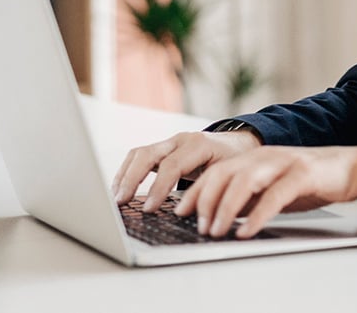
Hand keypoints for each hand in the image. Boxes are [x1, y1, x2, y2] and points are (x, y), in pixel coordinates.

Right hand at [111, 130, 260, 210]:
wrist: (239, 144)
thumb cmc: (236, 161)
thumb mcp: (230, 175)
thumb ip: (211, 191)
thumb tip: (194, 217)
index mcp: (199, 145)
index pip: (172, 165)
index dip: (157, 188)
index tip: (148, 209)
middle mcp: (181, 140)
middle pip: (147, 154)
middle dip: (131, 179)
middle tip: (121, 202)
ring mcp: (170, 142)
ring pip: (139, 153)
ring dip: (124, 175)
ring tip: (116, 198)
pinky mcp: (163, 149)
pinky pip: (139, 157)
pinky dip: (127, 172)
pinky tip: (121, 190)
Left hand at [174, 145, 356, 238]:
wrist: (351, 167)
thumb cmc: (311, 181)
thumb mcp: (271, 188)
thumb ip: (247, 197)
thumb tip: (217, 216)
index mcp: (254, 157)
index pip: (215, 171)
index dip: (195, 192)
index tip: (180, 213)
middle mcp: (265, 155)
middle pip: (224, 173)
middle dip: (205, 200)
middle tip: (198, 226)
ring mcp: (284, 162)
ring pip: (245, 180)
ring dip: (226, 207)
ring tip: (216, 230)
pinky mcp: (303, 173)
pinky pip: (275, 194)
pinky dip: (258, 214)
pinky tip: (247, 230)